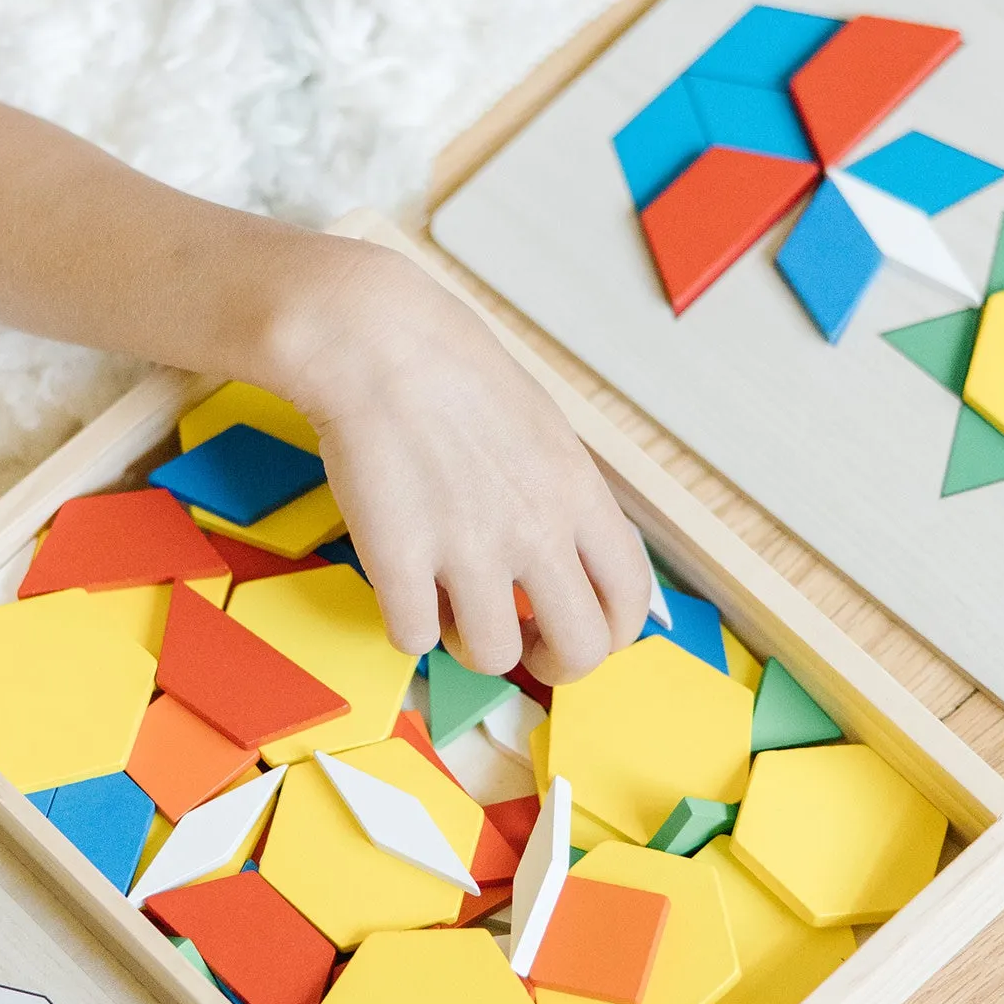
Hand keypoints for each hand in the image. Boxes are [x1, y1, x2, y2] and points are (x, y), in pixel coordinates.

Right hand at [277, 243, 653, 685]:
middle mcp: (535, 530)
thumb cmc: (450, 366)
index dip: (610, 634)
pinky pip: (412, 640)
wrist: (373, 340)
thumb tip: (567, 549)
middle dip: (552, 663)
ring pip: (492, 656)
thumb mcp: (541, 423)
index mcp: (577, 493)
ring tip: (450, 607)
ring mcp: (467, 549)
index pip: (629, 599)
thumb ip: (562, 492)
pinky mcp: (399, 561)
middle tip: (523, 645)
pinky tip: (401, 589)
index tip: (579, 631)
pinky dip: (407, 626)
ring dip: (471, 643)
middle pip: (579, 650)